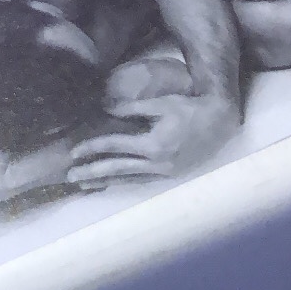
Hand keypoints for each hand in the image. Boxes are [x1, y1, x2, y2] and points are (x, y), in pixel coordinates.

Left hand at [68, 88, 239, 187]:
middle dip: (93, 172)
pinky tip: (112, 184)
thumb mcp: (161, 103)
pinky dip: (124, 182)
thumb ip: (132, 108)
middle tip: (71, 177)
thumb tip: (106, 108)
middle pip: (118, 169)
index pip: (115, 147)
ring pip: (129, 179)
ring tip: (85, 186)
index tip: (74, 151)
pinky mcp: (170, 174)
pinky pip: (141, 181)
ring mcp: (165, 172)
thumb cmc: (189, 108)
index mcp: (153, 146)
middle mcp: (157, 164)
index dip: (93, 148)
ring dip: (106, 182)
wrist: (220, 122)